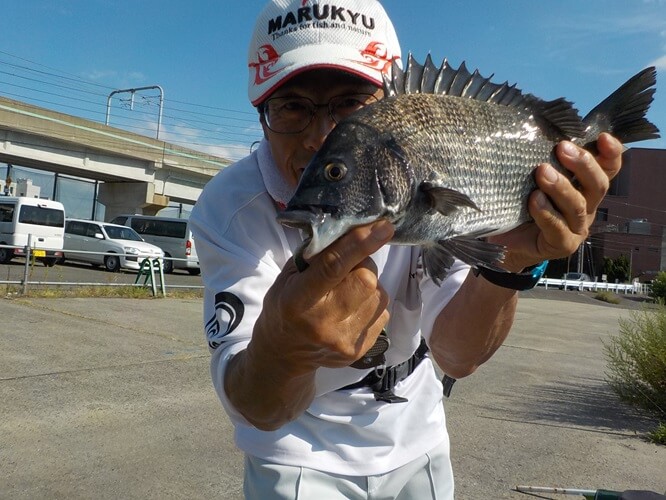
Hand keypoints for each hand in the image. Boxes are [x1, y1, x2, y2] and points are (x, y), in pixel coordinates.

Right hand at [249, 220, 393, 374]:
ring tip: (347, 292)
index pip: (333, 267)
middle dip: (363, 264)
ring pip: (379, 295)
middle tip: (349, 266)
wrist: (284, 354)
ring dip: (368, 285)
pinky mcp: (360, 350)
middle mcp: (323, 323)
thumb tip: (353, 231)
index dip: (360, 244)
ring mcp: (344, 340)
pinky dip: (371, 304)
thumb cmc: (285, 306)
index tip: (383, 227)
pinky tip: (352, 309)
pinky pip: (382, 312)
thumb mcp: (289, 277)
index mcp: (298, 301)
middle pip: (366, 279)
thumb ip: (318, 256)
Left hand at [493, 133, 622, 271]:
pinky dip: (546, 212)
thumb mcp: (531, 179)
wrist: (502, 240)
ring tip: (543, 171)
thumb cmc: (518, 204)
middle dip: (583, 165)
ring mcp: (576, 228)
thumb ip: (542, 161)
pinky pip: (558, 228)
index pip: (607, 169)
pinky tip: (535, 200)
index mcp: (584, 188)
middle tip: (562, 148)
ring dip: (561, 186)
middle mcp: (586, 207)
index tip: (602, 137)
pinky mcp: (561, 244)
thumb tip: (534, 129)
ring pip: (578, 206)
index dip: (610, 153)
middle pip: (598, 185)